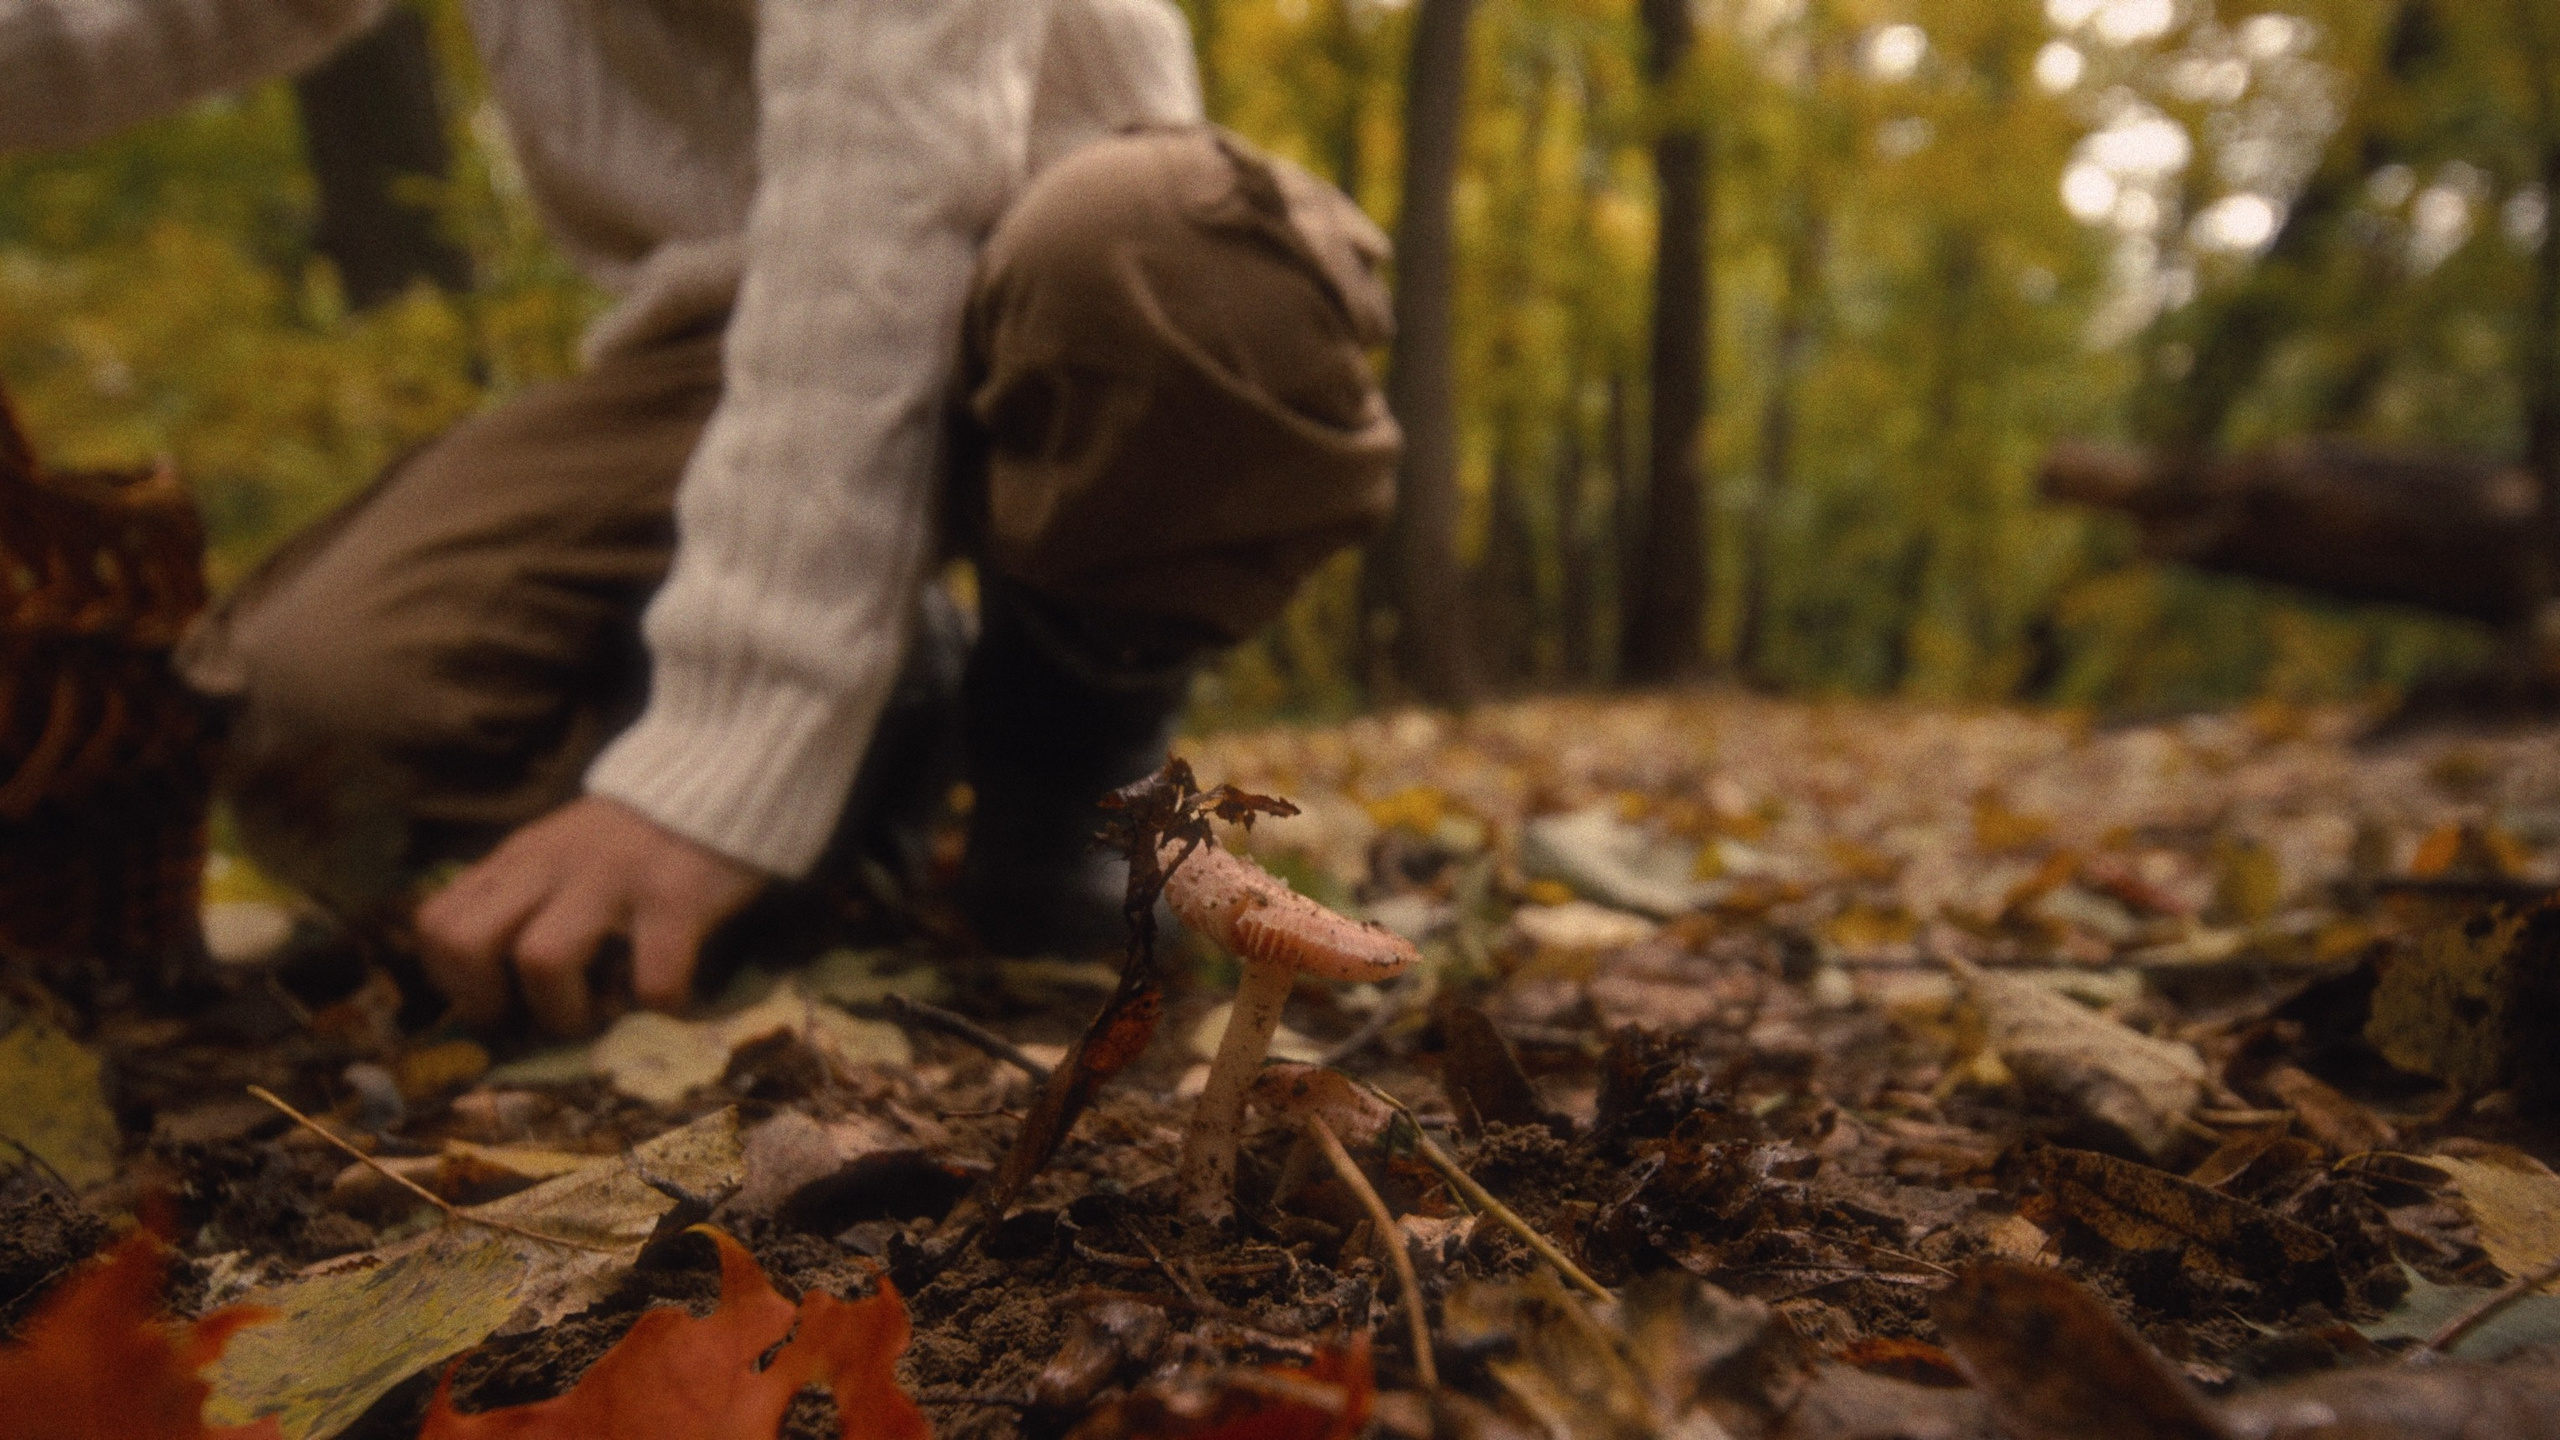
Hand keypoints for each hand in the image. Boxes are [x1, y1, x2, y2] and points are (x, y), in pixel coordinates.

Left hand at [415, 796, 766, 1034]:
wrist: (718, 772)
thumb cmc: (636, 833)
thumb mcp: (559, 850)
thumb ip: (525, 893)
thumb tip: (496, 976)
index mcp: (518, 860)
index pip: (435, 923)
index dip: (450, 979)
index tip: (494, 1000)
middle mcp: (551, 866)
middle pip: (466, 943)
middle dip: (487, 1002)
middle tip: (530, 1019)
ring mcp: (612, 880)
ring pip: (541, 960)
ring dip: (563, 1012)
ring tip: (596, 1019)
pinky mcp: (675, 897)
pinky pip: (652, 978)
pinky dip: (656, 1007)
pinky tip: (668, 1001)